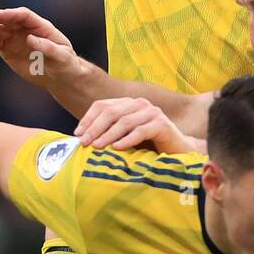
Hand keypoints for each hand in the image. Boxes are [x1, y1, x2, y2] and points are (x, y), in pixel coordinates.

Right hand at [0, 6, 81, 87]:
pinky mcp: (8, 50)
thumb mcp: (61, 56)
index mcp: (40, 26)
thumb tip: (30, 38)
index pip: (23, 15)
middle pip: (9, 19)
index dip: (11, 14)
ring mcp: (15, 39)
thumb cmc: (65, 63)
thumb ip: (47, 47)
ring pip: (0, 30)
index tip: (0, 14)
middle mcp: (25, 29)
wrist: (59, 77)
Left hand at [75, 97, 196, 153]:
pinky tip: (117, 148)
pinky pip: (141, 131)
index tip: (78, 134)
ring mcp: (152, 112)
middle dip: (95, 128)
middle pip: (112, 112)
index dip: (88, 119)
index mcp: (128, 103)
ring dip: (108, 135)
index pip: (103, 105)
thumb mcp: (124, 136)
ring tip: (97, 147)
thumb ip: (108, 132)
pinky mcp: (162, 124)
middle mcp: (140, 104)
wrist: (176, 151)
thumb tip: (81, 138)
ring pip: (125, 122)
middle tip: (85, 143)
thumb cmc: (147, 145)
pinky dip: (127, 140)